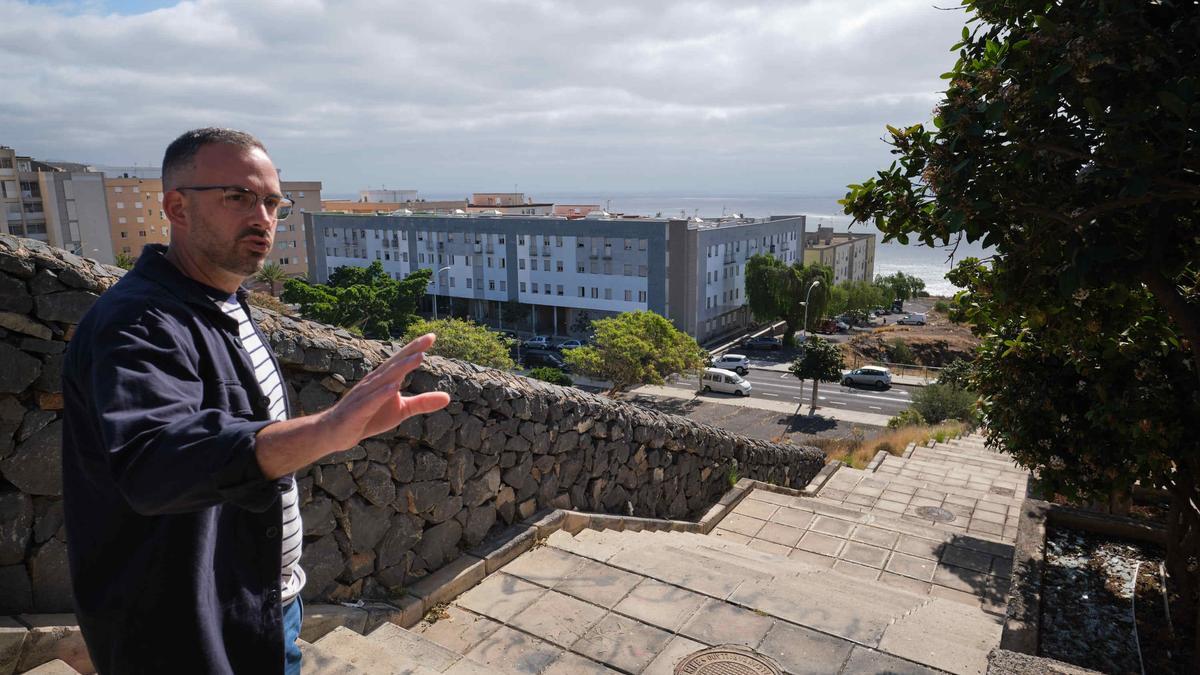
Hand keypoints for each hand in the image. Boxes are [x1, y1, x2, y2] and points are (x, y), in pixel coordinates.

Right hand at [255, 333, 450, 477]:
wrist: (337, 433)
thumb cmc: (370, 417)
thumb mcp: (401, 411)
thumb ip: (422, 402)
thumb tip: (448, 397)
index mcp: (385, 379)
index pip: (402, 360)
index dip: (416, 348)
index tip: (432, 336)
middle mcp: (375, 382)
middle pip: (395, 363)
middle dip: (412, 351)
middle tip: (429, 339)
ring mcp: (365, 395)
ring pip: (385, 378)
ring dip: (401, 367)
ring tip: (418, 357)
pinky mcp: (359, 410)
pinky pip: (372, 400)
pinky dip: (382, 393)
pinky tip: (394, 386)